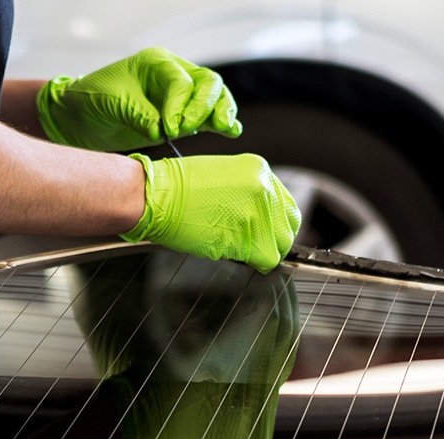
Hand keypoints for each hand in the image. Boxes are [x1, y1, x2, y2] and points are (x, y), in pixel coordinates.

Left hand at [36, 47, 241, 151]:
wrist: (79, 116)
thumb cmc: (91, 99)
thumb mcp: (111, 102)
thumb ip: (138, 114)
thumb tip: (160, 130)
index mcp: (156, 63)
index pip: (181, 81)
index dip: (179, 105)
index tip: (169, 128)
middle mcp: (172, 75)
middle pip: (207, 84)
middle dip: (203, 107)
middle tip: (186, 129)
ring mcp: (179, 97)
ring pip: (213, 98)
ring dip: (220, 112)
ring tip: (224, 127)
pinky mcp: (179, 117)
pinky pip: (206, 117)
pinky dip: (219, 122)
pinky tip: (230, 130)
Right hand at [121, 153, 301, 272]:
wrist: (156, 195)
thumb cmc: (177, 187)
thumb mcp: (224, 175)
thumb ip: (247, 193)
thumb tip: (258, 216)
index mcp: (260, 172)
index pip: (287, 207)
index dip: (276, 225)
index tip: (267, 233)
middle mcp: (264, 192)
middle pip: (287, 230)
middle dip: (272, 241)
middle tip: (255, 246)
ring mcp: (255, 216)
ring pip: (275, 249)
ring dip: (260, 254)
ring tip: (238, 249)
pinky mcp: (244, 239)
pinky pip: (260, 260)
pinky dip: (247, 262)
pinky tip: (227, 250)